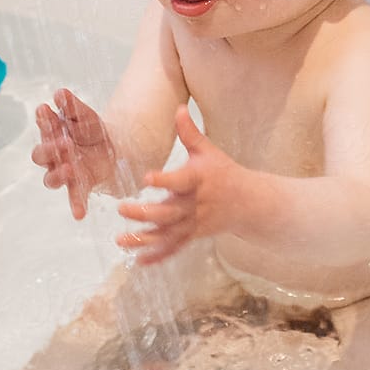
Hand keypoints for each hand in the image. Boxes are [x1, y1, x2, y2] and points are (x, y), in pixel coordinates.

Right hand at [31, 89, 117, 219]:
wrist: (113, 147)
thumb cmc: (91, 129)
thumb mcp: (85, 115)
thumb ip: (72, 106)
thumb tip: (59, 93)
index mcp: (52, 134)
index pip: (43, 127)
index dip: (43, 120)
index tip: (45, 110)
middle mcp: (54, 156)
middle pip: (41, 155)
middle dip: (49, 149)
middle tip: (64, 142)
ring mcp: (65, 172)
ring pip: (52, 178)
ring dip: (58, 175)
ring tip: (69, 169)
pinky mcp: (80, 185)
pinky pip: (75, 197)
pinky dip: (76, 205)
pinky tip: (79, 213)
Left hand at [115, 105, 243, 266]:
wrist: (249, 203)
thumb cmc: (224, 173)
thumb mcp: (209, 151)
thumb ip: (190, 133)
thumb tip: (178, 108)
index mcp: (198, 179)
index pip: (180, 180)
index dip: (164, 180)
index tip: (146, 178)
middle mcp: (195, 204)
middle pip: (168, 212)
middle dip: (144, 213)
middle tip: (121, 208)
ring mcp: (194, 224)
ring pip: (167, 234)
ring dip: (143, 239)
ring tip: (120, 240)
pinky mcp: (193, 236)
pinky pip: (174, 248)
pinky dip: (157, 256)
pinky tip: (139, 261)